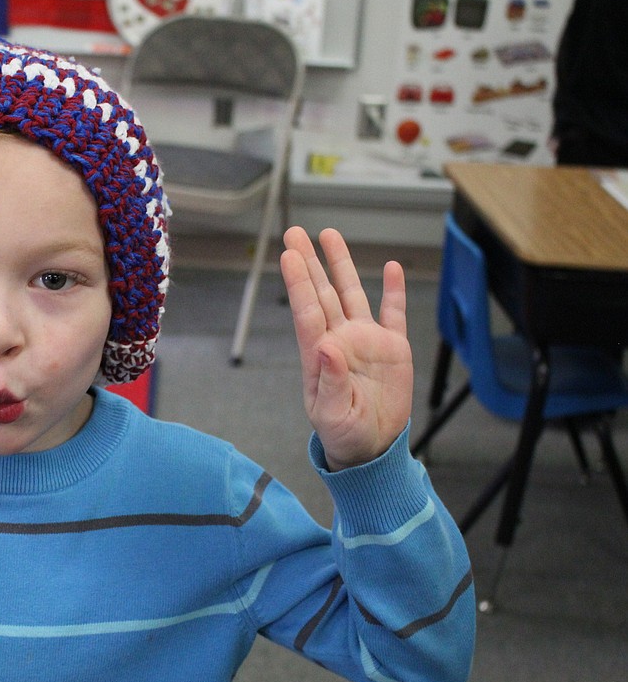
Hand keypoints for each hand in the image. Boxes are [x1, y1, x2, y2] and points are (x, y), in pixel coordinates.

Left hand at [279, 227, 412, 469]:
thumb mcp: (332, 415)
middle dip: (309, 263)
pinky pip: (392, 313)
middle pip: (323, 293)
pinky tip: (389, 268)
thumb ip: (329, 382)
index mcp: (319, 356)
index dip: (299, 283)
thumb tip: (326, 347)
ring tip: (329, 235)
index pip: (307, 311)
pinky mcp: (392, 349)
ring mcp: (365, 342)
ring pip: (351, 294)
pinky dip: (392, 290)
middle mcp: (339, 340)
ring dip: (341, 265)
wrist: (372, 448)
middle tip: (295, 233)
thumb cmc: (343, 434)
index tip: (289, 255)